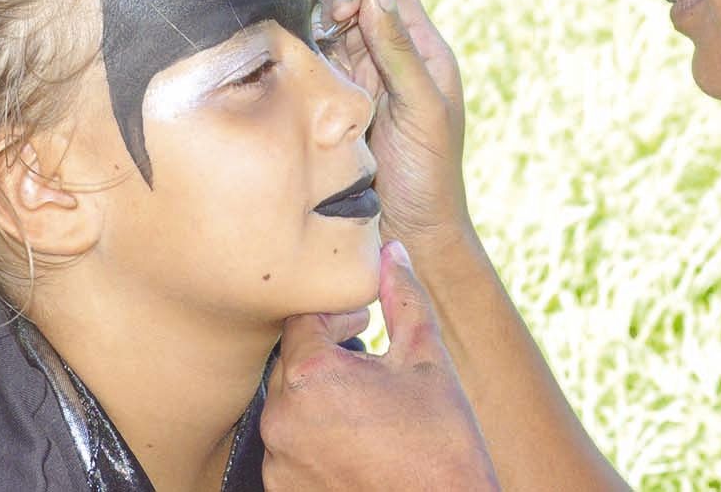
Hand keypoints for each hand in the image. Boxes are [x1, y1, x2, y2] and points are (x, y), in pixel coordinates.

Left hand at [264, 241, 498, 489]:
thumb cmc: (441, 447)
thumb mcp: (428, 360)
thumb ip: (403, 298)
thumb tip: (391, 252)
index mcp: (312, 376)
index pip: (302, 318)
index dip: (334, 313)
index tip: (363, 321)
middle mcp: (282, 419)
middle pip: (291, 361)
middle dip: (325, 352)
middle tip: (363, 356)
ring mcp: (278, 461)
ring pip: (288, 406)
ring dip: (318, 397)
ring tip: (361, 403)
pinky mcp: (282, 491)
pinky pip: (287, 448)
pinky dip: (312, 437)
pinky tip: (351, 439)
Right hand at [321, 0, 471, 253]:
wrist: (409, 232)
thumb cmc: (428, 175)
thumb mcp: (421, 108)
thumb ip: (399, 49)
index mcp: (423, 51)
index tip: (345, 11)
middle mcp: (391, 57)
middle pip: (356, 1)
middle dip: (335, 6)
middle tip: (325, 31)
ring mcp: (362, 78)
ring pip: (330, 31)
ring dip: (317, 34)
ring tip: (313, 61)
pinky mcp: (335, 100)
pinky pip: (315, 65)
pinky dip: (304, 62)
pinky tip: (302, 79)